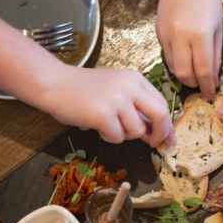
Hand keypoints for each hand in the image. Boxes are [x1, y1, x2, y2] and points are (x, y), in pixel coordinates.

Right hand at [46, 65, 174, 146]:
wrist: (55, 84)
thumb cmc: (84, 89)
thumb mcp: (116, 88)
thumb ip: (136, 105)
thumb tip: (156, 132)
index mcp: (136, 79)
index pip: (162, 103)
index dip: (166, 124)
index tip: (167, 139)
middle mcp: (129, 87)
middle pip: (160, 115)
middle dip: (160, 134)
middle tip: (152, 143)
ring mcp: (116, 100)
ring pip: (137, 131)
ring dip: (126, 135)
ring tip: (110, 126)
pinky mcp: (103, 114)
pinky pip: (118, 137)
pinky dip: (110, 138)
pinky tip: (99, 128)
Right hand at [157, 0, 222, 96]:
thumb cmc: (208, 0)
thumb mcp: (218, 28)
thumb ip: (215, 55)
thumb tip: (214, 80)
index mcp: (200, 35)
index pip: (203, 70)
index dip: (208, 86)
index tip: (211, 93)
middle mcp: (181, 38)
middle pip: (184, 74)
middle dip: (194, 84)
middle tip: (202, 85)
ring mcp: (167, 36)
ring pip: (173, 68)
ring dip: (185, 75)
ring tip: (194, 73)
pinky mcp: (159, 34)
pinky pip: (168, 57)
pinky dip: (177, 64)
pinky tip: (185, 59)